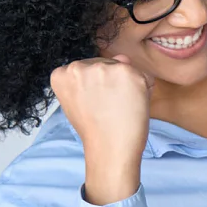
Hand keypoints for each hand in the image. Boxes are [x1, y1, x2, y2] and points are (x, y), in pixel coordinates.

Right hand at [50, 55, 154, 203]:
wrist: (110, 149)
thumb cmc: (96, 128)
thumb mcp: (83, 100)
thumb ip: (97, 76)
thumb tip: (122, 57)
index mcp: (62, 74)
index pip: (86, 68)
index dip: (95, 86)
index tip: (93, 103)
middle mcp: (79, 66)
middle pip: (105, 65)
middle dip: (112, 83)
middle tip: (108, 108)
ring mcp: (104, 68)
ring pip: (124, 69)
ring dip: (128, 85)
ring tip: (120, 107)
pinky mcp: (127, 72)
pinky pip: (143, 76)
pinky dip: (144, 89)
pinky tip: (133, 105)